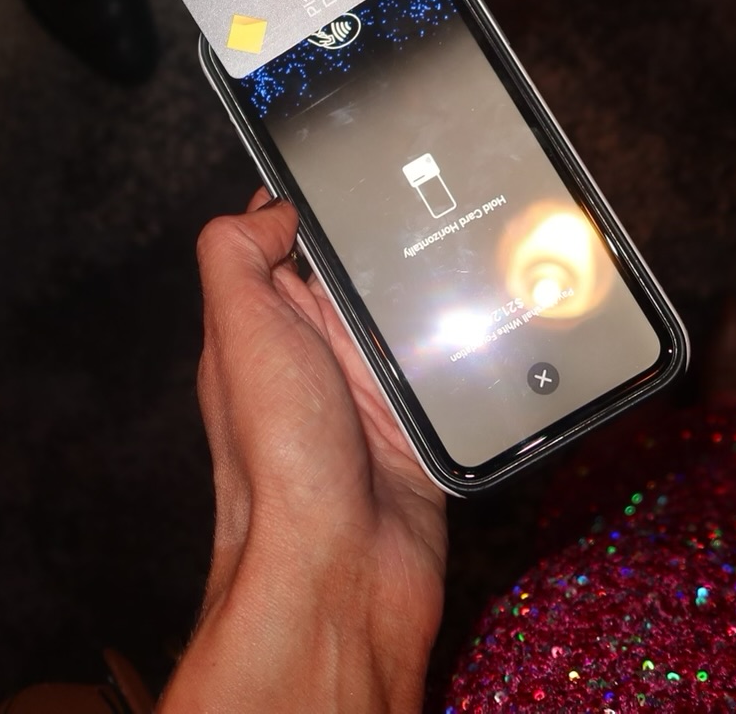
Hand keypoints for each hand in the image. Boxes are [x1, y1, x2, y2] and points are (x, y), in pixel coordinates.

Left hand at [161, 192, 446, 713]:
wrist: (339, 574)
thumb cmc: (279, 459)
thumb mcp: (239, 330)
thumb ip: (238, 256)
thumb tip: (271, 206)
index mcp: (262, 325)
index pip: (288, 240)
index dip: (317, 203)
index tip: (360, 162)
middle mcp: (313, 356)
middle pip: (362, 273)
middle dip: (394, 245)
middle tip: (440, 205)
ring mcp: (368, 394)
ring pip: (413, 317)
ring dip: (440, 298)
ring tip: (477, 261)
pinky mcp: (420, 430)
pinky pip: (453, 373)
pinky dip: (474, 355)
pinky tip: (497, 328)